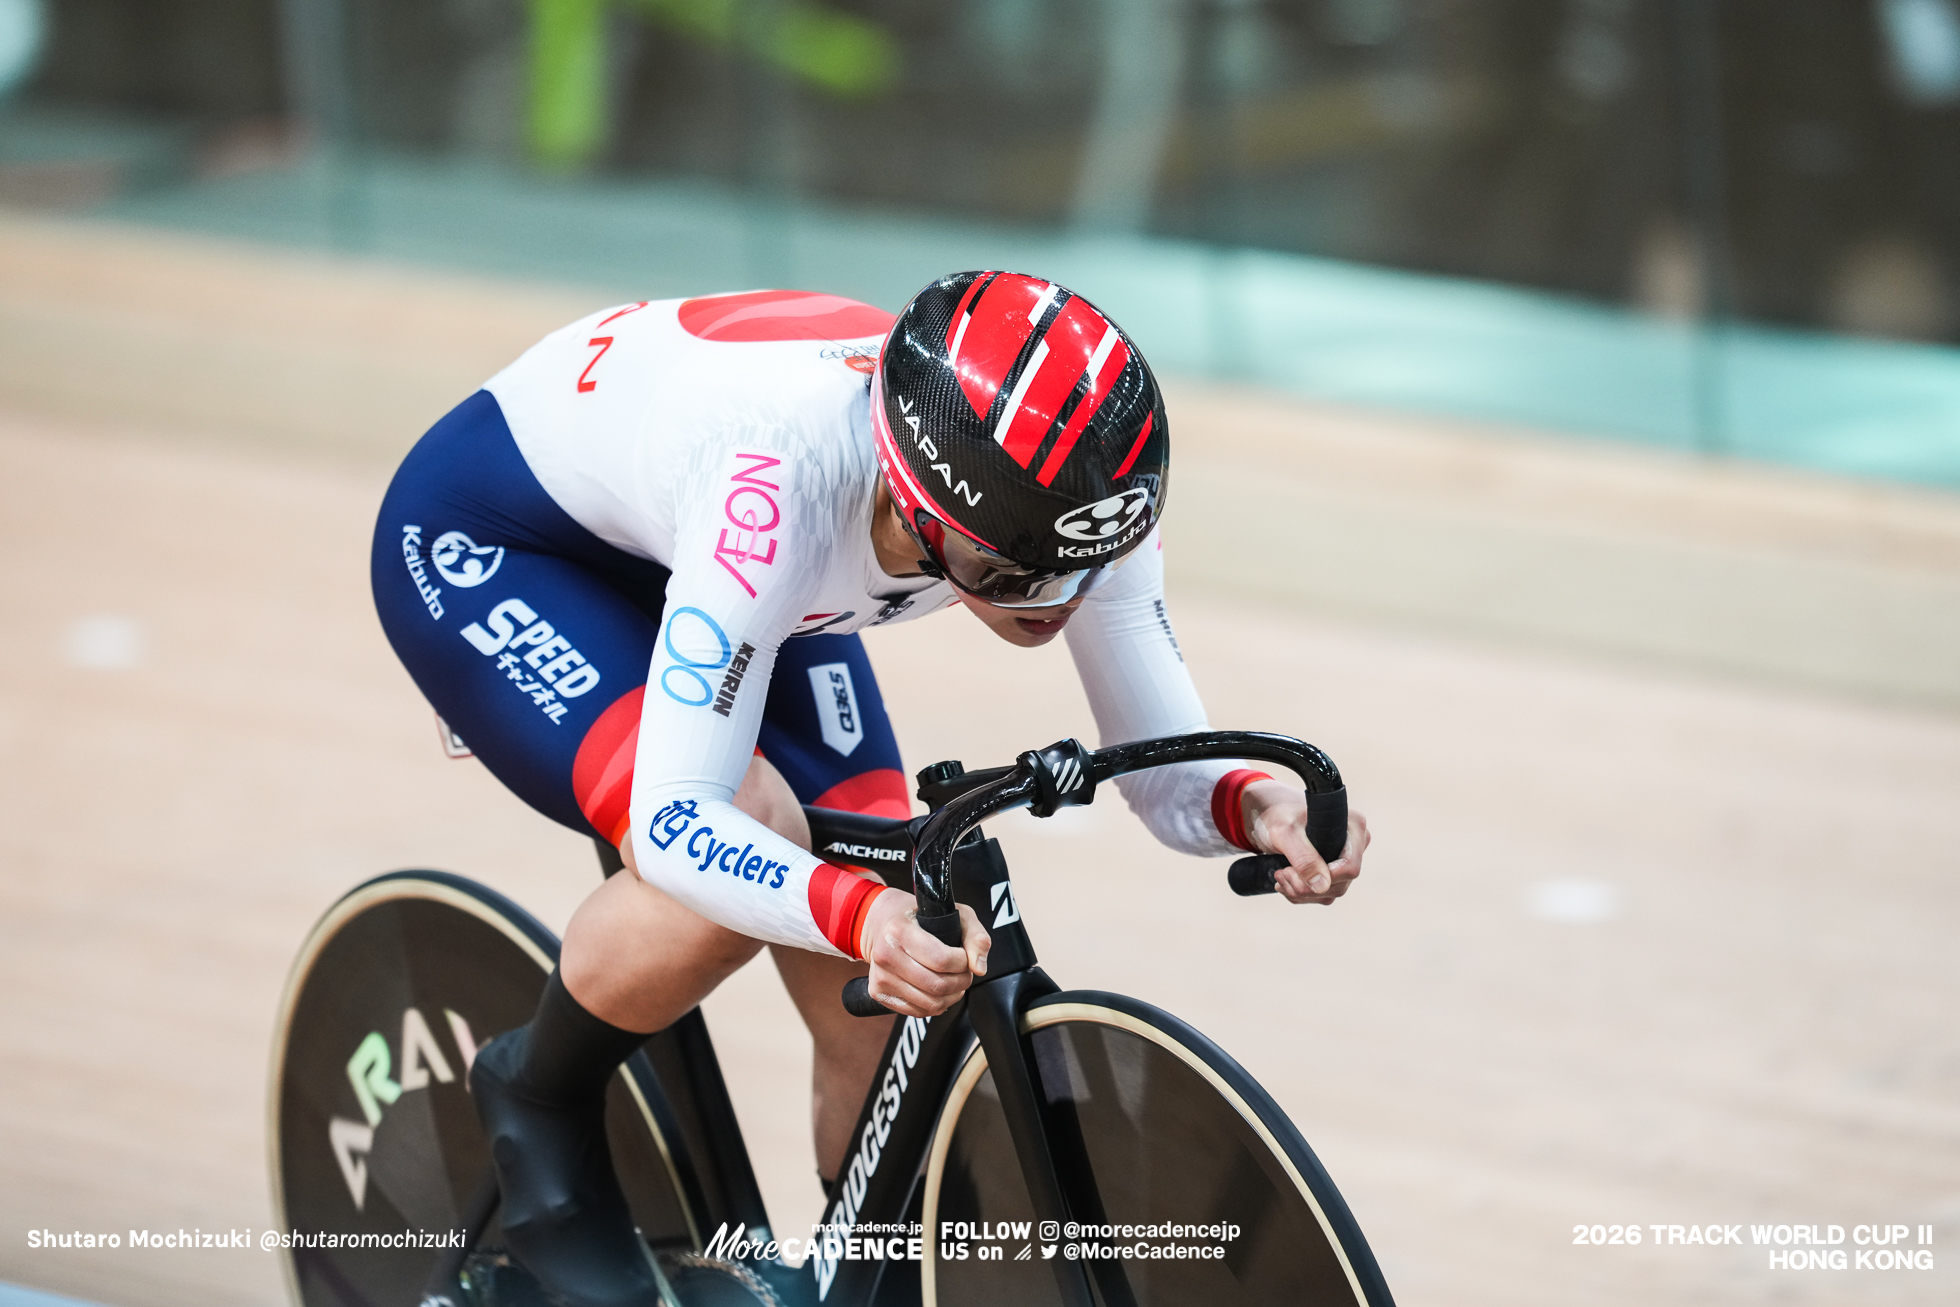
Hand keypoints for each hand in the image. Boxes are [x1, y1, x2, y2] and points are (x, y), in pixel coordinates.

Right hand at [858, 891, 990, 1015]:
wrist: (883, 923)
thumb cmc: (921, 917)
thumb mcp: (955, 913)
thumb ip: (975, 936)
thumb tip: (979, 968)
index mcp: (899, 930)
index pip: (941, 959)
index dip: (963, 962)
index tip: (964, 956)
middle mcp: (885, 954)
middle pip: (937, 985)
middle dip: (961, 981)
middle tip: (964, 971)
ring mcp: (880, 976)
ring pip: (930, 1003)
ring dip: (951, 996)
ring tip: (954, 981)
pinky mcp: (879, 993)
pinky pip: (917, 1012)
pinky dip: (936, 1005)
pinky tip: (938, 991)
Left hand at [1242, 780, 1370, 905]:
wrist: (1270, 815)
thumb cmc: (1279, 816)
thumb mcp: (1286, 833)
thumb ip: (1303, 858)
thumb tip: (1322, 886)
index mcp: (1353, 828)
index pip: (1350, 867)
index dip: (1324, 877)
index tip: (1293, 871)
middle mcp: (1355, 846)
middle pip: (1339, 885)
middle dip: (1305, 886)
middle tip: (1281, 873)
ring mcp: (1345, 861)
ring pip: (1329, 893)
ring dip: (1299, 892)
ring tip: (1280, 875)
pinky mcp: (1334, 873)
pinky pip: (1321, 895)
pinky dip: (1300, 894)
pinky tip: (1285, 881)